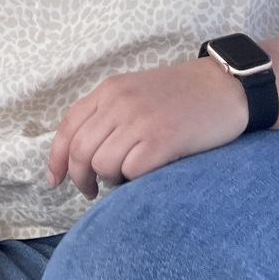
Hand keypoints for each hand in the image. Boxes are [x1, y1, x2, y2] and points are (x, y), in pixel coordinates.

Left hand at [48, 58, 249, 197]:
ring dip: (112, 179)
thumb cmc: (181, 96)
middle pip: (80, 151)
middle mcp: (119, 102)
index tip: (55, 181)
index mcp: (110, 90)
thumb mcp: (135, 93)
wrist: (224, 87)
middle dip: (81, 179)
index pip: (69, 127)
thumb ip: (109, 115)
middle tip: (92, 192)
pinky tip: (148, 174)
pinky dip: (134, 180)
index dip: (57, 158)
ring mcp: (140, 120)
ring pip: (102, 165)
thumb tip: (83, 156)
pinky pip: (131, 172)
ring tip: (130, 174)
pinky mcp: (162, 140)